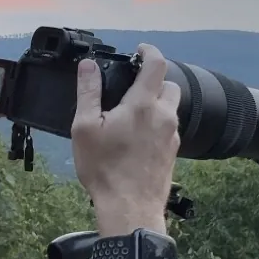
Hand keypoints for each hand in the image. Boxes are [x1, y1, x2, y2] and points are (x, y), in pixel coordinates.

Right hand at [70, 45, 180, 234]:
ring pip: (170, 108)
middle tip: (132, 85)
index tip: (139, 50)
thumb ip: (88, 92)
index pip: (156, 64)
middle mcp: (164, 117)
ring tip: (131, 114)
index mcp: (143, 105)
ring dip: (155, 103)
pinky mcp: (173, 153)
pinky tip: (137, 138)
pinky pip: (169, 128)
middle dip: (153, 80)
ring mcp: (172, 136)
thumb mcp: (85, 128)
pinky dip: (157, 124)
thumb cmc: (105, 169)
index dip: (149, 51)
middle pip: (169, 85)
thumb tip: (88, 66)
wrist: (130, 208)